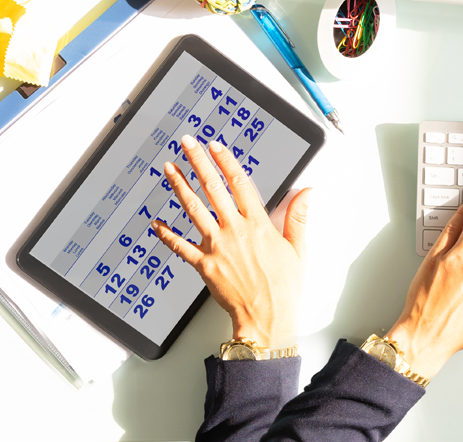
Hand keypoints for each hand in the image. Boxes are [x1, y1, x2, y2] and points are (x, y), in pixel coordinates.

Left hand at [151, 135, 310, 348]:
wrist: (267, 318)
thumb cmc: (284, 287)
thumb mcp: (298, 249)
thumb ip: (298, 217)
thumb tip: (306, 192)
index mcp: (258, 225)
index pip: (240, 184)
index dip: (227, 162)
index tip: (217, 146)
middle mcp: (234, 231)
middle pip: (213, 188)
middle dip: (198, 162)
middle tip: (187, 144)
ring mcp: (216, 247)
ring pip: (194, 210)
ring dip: (180, 187)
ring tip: (169, 169)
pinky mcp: (203, 265)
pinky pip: (180, 247)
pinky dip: (166, 234)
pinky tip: (156, 222)